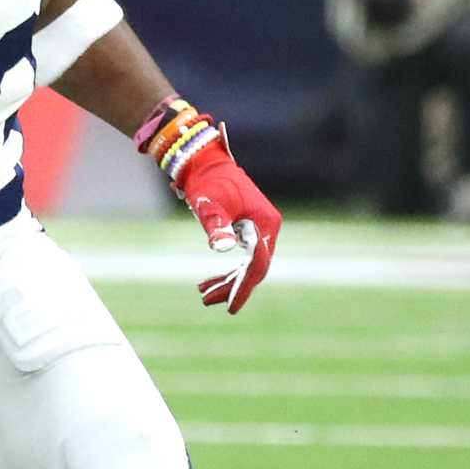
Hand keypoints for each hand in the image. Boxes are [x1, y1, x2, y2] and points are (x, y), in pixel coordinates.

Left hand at [171, 130, 280, 313]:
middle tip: (205, 301)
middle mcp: (267, 228)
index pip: (258, 265)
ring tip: (202, 295)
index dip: (243, 288)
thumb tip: (223, 248)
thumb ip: (217, 226)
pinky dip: (225, 270)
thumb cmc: (208, 181)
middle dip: (231, 287)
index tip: (230, 308)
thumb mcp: (210, 205)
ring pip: (246, 265)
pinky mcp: (247, 229)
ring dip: (226, 281)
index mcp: (265, 224)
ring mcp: (258, 229)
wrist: (205, 160)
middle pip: (253, 268)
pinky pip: (240, 257)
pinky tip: (207, 282)